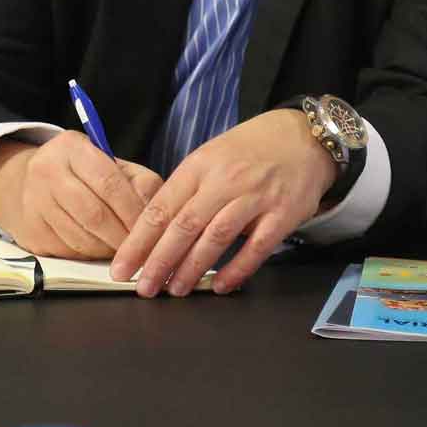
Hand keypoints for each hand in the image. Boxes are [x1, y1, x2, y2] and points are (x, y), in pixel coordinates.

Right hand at [0, 131, 162, 257]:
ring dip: (108, 250)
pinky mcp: (30, 231)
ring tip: (124, 250)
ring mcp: (33, 203)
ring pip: (80, 237)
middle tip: (141, 247)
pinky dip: (90, 255)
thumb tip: (152, 215)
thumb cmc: (83, 173)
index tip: (149, 227)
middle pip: (93, 214)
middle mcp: (46, 172)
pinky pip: (67, 251)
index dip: (132, 210)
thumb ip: (139, 183)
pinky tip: (100, 250)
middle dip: (122, 236)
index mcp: (72, 148)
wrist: (28, 181)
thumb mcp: (113, 164)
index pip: (109, 183)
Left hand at [109, 108, 335, 296]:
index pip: (161, 207)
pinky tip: (220, 286)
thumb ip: (187, 190)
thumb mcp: (211, 157)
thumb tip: (155, 231)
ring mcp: (256, 197)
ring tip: (175, 290)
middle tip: (144, 287)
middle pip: (184, 226)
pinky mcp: (283, 214)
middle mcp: (225, 180)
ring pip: (216, 237)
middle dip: (159, 261)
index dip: (138, 241)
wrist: (304, 136)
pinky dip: (237, 269)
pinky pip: (256, 248)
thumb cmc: (251, 150)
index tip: (122, 267)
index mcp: (200, 166)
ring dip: (192, 268)